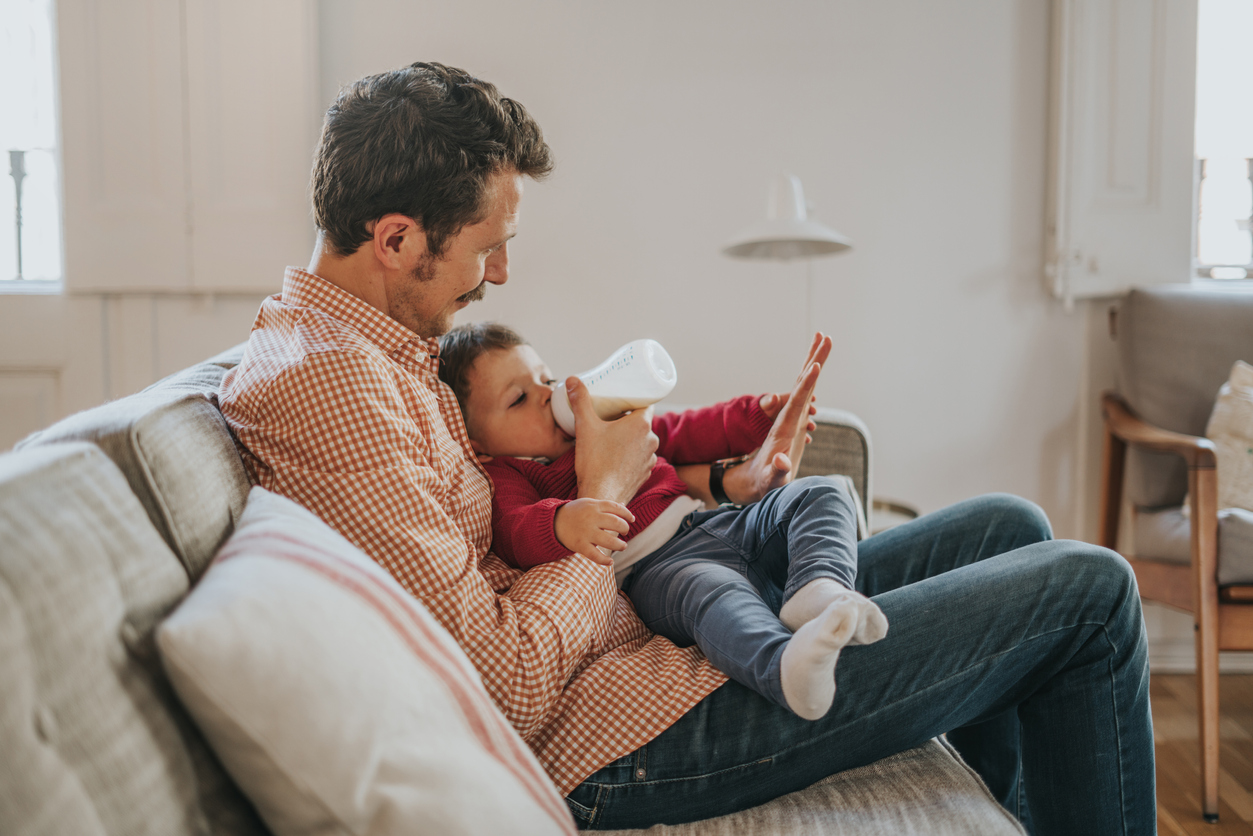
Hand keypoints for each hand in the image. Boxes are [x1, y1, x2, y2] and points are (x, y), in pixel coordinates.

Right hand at [555, 498, 634, 565]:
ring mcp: (586, 532)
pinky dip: (605, 560)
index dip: (627, 514)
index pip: (617, 508)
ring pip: (610, 541)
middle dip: (625, 529)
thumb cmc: (575, 513)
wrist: (552, 522)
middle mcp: (591, 518)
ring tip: (622, 546)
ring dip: (620, 545)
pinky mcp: (580, 545)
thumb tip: (623, 506)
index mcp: (594, 506)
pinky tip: (610, 562)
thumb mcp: (589, 504)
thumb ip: (605, 506)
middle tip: (625, 532)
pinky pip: (595, 555)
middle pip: (616, 523)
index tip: (632, 520)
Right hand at [567, 376, 657, 504]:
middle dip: (629, 420)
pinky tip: (617, 457)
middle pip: (643, 423)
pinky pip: (641, 457)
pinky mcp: (646, 473)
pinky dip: (631, 455)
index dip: (635, 401)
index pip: (646, 404)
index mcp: (641, 424)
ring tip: (613, 438)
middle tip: (612, 418)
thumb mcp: (585, 426)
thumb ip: (580, 401)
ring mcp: (650, 458)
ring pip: (642, 441)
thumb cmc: (595, 461)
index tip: (623, 400)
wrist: (602, 495)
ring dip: (631, 439)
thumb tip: (573, 380)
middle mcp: (651, 439)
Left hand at [723, 332, 831, 503]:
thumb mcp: (770, 481)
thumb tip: (780, 460)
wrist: (751, 482)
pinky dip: (813, 380)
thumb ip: (775, 471)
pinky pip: (805, 395)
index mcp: (783, 427)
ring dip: (814, 362)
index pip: (797, 401)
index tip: (815, 366)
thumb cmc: (762, 483)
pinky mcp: (794, 422)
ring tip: (824, 341)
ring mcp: (791, 418)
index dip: (807, 384)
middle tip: (825, 335)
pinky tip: (817, 369)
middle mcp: (786, 417)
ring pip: (803, 384)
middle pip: (801, 382)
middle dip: (813, 359)